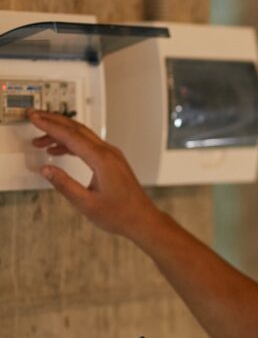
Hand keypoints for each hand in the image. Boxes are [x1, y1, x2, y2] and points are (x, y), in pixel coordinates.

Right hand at [27, 110, 158, 239]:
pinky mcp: (112, 161)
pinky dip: (72, 144)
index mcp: (102, 160)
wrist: (142, 220)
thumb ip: (64, 185)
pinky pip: (89, 145)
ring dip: (61, 134)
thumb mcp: (86, 204)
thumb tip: (46, 170)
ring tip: (41, 140)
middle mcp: (109, 153)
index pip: (71, 136)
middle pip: (77, 129)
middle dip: (53, 121)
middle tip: (35, 117)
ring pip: (83, 136)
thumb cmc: (121, 214)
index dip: (50, 125)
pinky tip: (58, 150)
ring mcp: (112, 156)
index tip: (35, 117)